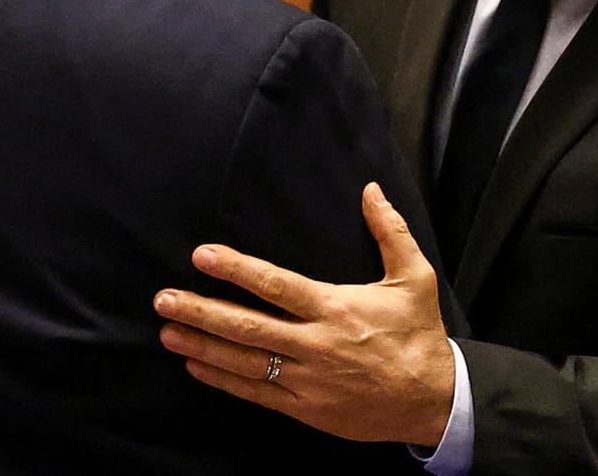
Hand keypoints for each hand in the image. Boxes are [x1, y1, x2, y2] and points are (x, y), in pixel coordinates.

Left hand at [153, 183, 454, 446]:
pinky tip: (196, 365)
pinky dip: (223, 379)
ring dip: (202, 345)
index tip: (203, 256)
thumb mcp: (414, 278)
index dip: (237, 270)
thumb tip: (371, 190)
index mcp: (336, 308)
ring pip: (244, 361)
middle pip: (248, 326)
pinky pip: (256, 393)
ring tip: (167, 331)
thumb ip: (390, 231)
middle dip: (202, 311)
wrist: (433, 400)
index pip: (277, 286)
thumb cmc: (419, 335)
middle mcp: (316, 344)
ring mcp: (308, 379)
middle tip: (164, 299)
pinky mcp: (305, 407)